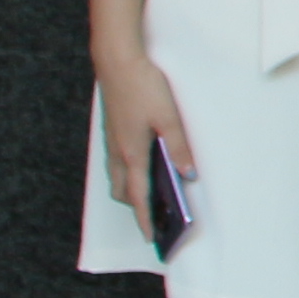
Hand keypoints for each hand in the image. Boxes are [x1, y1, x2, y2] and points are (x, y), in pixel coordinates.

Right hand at [97, 56, 196, 212]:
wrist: (117, 62)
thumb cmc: (143, 87)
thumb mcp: (169, 118)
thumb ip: (178, 147)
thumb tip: (187, 173)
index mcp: (132, 153)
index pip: (138, 196)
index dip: (144, 218)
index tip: (150, 236)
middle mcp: (117, 152)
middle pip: (123, 191)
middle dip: (136, 206)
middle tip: (154, 216)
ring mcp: (111, 141)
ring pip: (117, 176)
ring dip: (130, 189)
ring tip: (150, 194)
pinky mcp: (112, 130)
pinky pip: (116, 161)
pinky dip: (127, 172)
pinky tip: (142, 164)